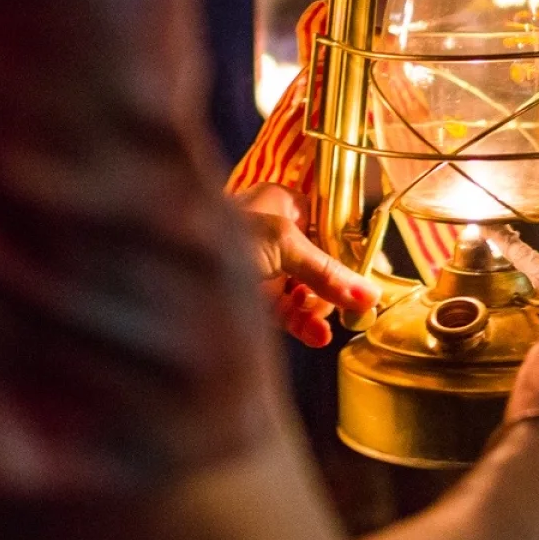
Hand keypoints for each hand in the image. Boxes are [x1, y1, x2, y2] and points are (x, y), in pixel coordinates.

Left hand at [232, 183, 378, 346]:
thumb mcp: (283, 243)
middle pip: (321, 262)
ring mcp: (264, 269)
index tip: (368, 272)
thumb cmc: (218, 235)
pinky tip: (319, 336)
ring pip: (306, 291)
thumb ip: (327, 272)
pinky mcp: (255, 302)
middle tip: (350, 304)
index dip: (348, 248)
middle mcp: (272, 234)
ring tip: (331, 323)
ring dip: (320, 309)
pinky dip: (305, 326)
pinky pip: (290, 314)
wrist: (168, 272)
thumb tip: (370, 294)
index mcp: (279, 203)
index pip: (327, 224)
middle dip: (334, 286)